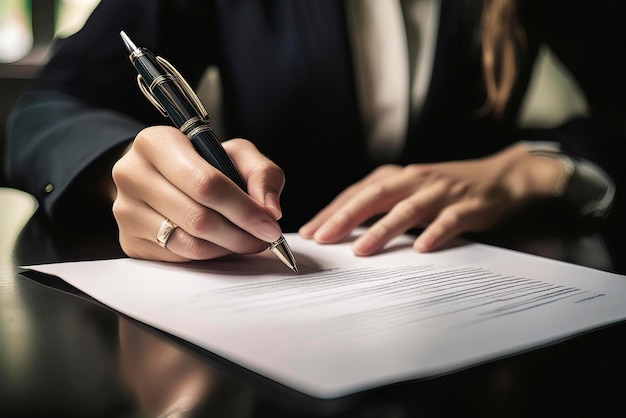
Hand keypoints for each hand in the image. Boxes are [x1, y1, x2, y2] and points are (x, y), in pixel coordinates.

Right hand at [112, 126, 284, 260]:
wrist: (164, 176)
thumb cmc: (204, 163)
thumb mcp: (236, 154)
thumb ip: (261, 174)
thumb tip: (270, 209)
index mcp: (155, 143)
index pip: (205, 183)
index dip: (243, 208)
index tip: (269, 223)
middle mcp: (131, 174)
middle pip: (198, 218)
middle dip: (240, 233)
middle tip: (264, 237)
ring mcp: (125, 211)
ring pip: (189, 242)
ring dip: (227, 247)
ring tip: (246, 240)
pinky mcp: (129, 241)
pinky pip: (179, 257)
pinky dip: (208, 255)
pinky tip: (221, 243)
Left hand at [300, 143, 564, 254]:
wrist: (500, 177)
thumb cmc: (445, 190)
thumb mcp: (409, 191)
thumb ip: (380, 206)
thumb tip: (341, 229)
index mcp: (397, 177)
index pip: (356, 193)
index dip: (332, 211)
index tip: (309, 231)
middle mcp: (414, 180)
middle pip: (374, 196)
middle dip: (345, 217)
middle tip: (322, 238)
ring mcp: (441, 192)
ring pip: (406, 210)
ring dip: (382, 230)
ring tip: (360, 251)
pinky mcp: (467, 206)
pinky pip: (449, 220)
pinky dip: (434, 233)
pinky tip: (420, 249)